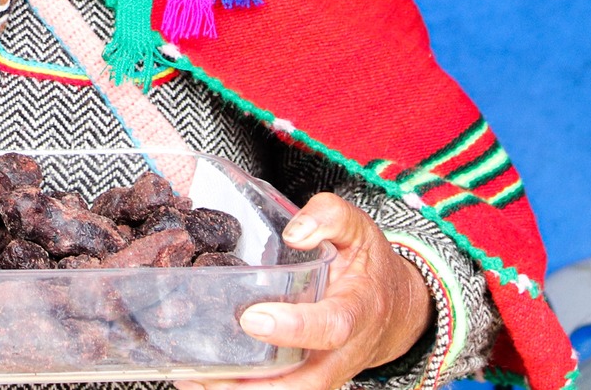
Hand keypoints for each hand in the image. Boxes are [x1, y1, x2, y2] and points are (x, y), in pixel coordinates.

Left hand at [178, 193, 431, 389]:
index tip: (253, 318)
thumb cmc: (368, 265)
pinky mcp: (311, 378)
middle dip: (260, 384)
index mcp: (358, 309)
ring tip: (195, 380)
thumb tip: (295, 232)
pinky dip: (245, 389)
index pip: (331, 326)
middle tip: (212, 371)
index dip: (295, 328)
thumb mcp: (358, 228)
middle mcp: (344, 351)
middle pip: (308, 381)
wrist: (395, 308)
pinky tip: (205, 380)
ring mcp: (328, 370)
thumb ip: (329, 217)